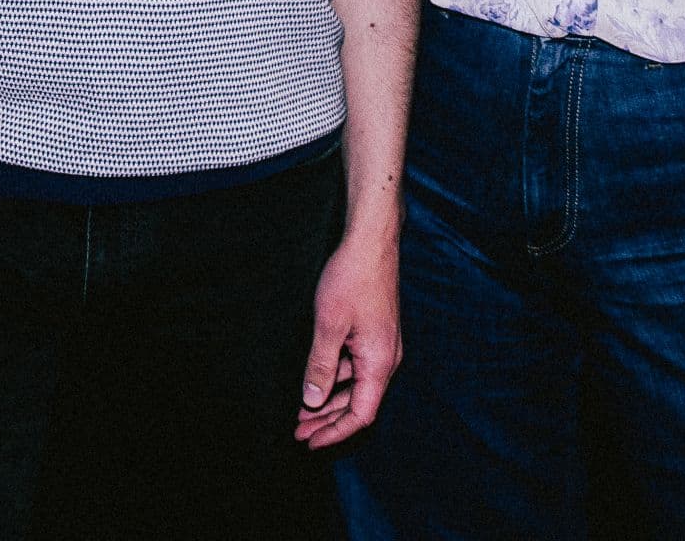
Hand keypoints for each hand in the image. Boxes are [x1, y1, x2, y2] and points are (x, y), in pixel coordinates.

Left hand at [295, 227, 399, 448]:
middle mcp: (386, 359)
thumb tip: (312, 401)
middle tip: (298, 430)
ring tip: (302, 410)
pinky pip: (357, 367)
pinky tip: (316, 380)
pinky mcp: (375, 334)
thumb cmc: (352, 278)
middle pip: (358, 403)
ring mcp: (382, 346)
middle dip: (327, 420)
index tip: (310, 441)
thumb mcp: (329, 324)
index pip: (361, 414)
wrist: (371, 242)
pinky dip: (336, 378)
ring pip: (356, 385)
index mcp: (380, 362)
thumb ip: (320, 365)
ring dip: (330, 400)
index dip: (335, 432)